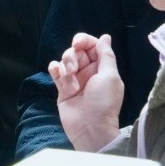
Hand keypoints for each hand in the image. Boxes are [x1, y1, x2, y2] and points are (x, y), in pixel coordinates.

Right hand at [50, 33, 123, 152]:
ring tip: (70, 80)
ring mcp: (74, 79)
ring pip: (64, 59)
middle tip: (74, 68)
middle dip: (72, 55)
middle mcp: (88, 71)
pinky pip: (55, 71)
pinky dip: (54, 69)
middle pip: (76, 50)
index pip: (92, 45)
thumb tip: (105, 37)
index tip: (77, 44)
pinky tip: (58, 74)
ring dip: (65, 65)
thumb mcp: (110, 77)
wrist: (90, 128)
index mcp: (102, 67)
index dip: (84, 41)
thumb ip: (106, 56)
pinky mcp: (62, 88)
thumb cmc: (104, 103)